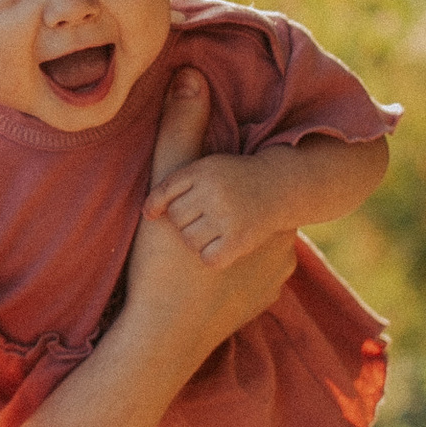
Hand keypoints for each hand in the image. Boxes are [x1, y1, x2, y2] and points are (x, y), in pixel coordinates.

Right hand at [131, 65, 296, 320]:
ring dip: (238, 241)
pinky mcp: (263, 305)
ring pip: (260, 244)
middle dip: (236, 208)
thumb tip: (190, 74)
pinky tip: (207, 271)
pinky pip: (254, 278)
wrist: (163, 338)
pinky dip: (235, 273)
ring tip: (198, 242)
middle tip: (198, 211)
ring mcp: (276, 279)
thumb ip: (181, 130)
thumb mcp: (168, 191)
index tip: (213, 179)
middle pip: (260, 210)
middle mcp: (284, 243)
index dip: (235, 175)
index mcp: (268, 210)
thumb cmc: (163, 262)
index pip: (260, 178)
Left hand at [145, 148, 284, 268]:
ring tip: (212, 230)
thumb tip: (147, 214)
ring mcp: (228, 217)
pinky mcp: (239, 240)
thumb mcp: (206, 168)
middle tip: (202, 218)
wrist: (278, 186)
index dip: (157, 207)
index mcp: (203, 171)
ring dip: (196, 239)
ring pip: (189, 240)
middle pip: (176, 218)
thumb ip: (175, 185)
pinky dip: (211, 256)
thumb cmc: (233, 179)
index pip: (164, 194)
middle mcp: (214, 193)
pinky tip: (220, 246)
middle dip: (184, 221)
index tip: (153, 216)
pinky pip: (208, 258)